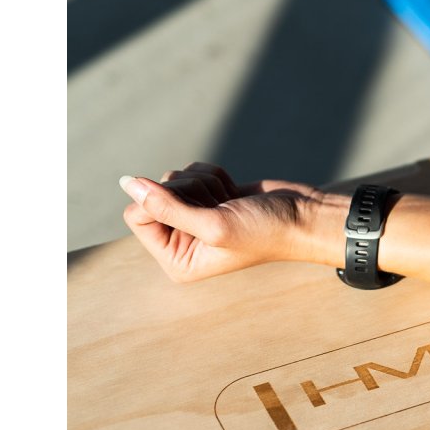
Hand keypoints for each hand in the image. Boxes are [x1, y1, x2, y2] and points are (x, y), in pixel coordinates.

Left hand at [119, 162, 345, 281]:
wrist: (303, 216)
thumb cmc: (264, 232)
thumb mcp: (212, 225)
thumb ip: (165, 206)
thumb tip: (126, 182)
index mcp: (176, 259)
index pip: (136, 215)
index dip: (161, 201)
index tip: (197, 207)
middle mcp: (181, 240)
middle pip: (153, 193)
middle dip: (189, 190)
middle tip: (220, 206)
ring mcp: (195, 217)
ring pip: (175, 178)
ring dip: (205, 182)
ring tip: (231, 201)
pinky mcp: (210, 196)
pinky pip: (193, 170)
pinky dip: (215, 173)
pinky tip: (234, 191)